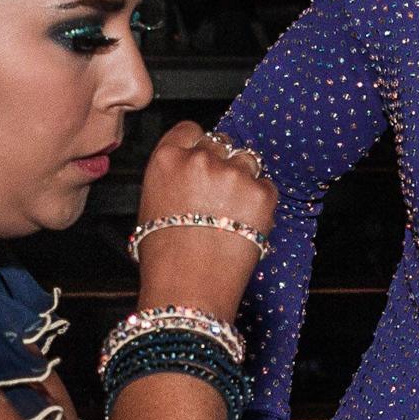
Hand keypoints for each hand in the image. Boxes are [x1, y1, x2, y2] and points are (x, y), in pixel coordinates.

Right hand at [136, 121, 277, 320]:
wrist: (189, 290)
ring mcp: (234, 174)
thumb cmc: (165, 259)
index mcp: (167, 159)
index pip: (190, 129)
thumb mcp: (151, 207)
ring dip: (244, 179)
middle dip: (222, 163)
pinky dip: (261, 202)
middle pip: (221, 143)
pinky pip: (267, 186)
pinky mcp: (262, 194)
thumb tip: (187, 171)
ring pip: (248, 160)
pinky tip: (245, 225)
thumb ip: (171, 178)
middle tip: (218, 195)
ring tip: (232, 212)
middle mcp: (200, 159)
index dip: (198, 145)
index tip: (202, 158)